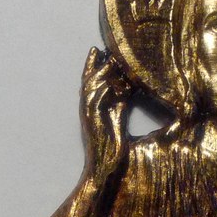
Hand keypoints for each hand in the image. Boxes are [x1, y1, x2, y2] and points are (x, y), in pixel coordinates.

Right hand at [79, 47, 131, 189]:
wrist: (105, 167)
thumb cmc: (112, 147)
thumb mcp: (119, 120)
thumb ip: (120, 105)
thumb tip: (128, 89)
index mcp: (97, 108)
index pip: (94, 82)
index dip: (95, 66)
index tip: (99, 50)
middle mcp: (90, 109)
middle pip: (89, 81)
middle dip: (94, 65)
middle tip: (101, 49)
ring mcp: (89, 116)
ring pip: (89, 89)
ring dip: (98, 74)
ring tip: (107, 60)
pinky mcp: (92, 124)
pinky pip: (93, 103)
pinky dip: (100, 92)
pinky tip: (107, 82)